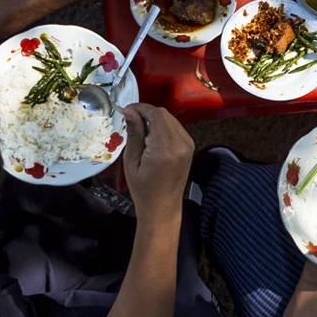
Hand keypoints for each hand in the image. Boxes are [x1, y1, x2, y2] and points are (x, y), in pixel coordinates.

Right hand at [121, 103, 193, 226]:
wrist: (162, 208)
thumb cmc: (143, 189)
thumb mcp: (131, 162)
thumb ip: (134, 134)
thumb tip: (130, 111)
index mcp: (165, 149)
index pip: (156, 115)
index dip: (140, 108)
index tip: (127, 110)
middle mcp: (180, 144)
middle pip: (163, 114)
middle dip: (146, 112)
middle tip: (131, 119)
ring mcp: (188, 145)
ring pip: (170, 118)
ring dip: (154, 118)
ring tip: (140, 129)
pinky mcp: (190, 146)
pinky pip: (175, 127)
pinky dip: (163, 126)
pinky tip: (152, 136)